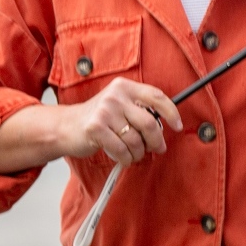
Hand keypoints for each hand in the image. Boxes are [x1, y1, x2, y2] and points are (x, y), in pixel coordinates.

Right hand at [58, 78, 182, 166]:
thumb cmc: (99, 119)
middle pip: (149, 123)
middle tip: (157, 149)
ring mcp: (105, 111)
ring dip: (139, 153)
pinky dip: (126, 159)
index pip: (156, 96)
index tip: (178, 126)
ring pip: (136, 141)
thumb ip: (140, 110)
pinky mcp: (96, 128)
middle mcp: (115, 95)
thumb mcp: (119, 105)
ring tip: (134, 154)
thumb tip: (166, 126)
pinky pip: (122, 150)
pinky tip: (123, 158)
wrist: (67, 126)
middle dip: (156, 142)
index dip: (171, 113)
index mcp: (124, 87)